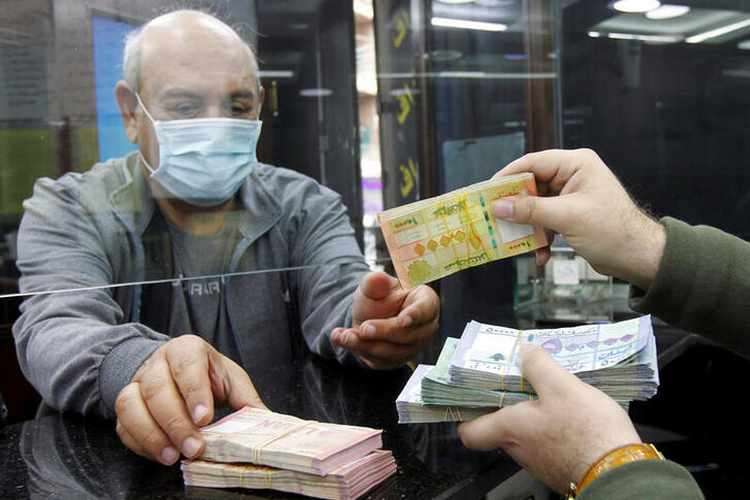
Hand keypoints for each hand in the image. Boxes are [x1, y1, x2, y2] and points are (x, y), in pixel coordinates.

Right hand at [114, 335, 265, 464]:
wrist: (172, 369)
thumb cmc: (206, 375)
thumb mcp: (230, 380)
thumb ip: (246, 399)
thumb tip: (267, 424)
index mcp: (187, 349)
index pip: (187, 365)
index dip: (194, 392)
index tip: (204, 418)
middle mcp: (158, 362)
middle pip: (158, 389)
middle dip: (176, 423)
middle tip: (194, 448)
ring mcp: (137, 382)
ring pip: (131, 404)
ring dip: (152, 435)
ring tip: (172, 456)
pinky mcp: (126, 404)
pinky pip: (123, 424)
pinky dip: (140, 442)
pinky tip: (159, 454)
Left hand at [330, 271, 438, 368]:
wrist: (367, 316)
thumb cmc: (378, 298)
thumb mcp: (373, 286)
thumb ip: (375, 282)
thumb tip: (379, 278)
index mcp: (425, 302)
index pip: (426, 309)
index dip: (416, 315)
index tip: (403, 320)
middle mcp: (424, 327)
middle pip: (408, 335)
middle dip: (383, 332)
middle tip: (363, 327)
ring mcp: (412, 347)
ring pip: (392, 352)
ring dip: (366, 344)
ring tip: (343, 335)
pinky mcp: (396, 360)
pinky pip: (379, 360)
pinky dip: (358, 350)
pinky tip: (341, 339)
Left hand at [458, 345, 641, 493]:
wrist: (620, 471)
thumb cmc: (588, 430)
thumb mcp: (562, 386)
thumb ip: (538, 365)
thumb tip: (524, 350)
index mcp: (510, 429)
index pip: (469, 432)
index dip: (468, 414)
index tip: (477, 392)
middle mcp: (519, 450)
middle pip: (500, 427)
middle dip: (508, 403)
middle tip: (521, 379)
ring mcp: (540, 462)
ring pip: (525, 434)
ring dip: (533, 414)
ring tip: (548, 390)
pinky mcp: (561, 466)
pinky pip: (547, 442)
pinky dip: (552, 427)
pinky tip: (571, 412)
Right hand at [493, 149, 665, 289]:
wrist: (639, 257)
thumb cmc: (611, 231)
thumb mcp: (566, 218)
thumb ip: (530, 210)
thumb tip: (498, 207)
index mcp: (576, 164)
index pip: (533, 163)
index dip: (508, 176)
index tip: (487, 192)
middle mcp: (572, 175)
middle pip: (531, 185)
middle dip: (515, 206)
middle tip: (494, 218)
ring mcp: (571, 196)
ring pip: (536, 206)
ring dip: (528, 227)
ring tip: (516, 242)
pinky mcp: (571, 215)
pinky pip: (546, 221)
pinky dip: (540, 237)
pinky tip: (540, 255)